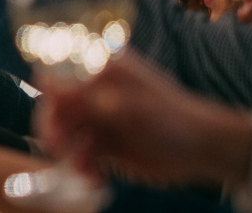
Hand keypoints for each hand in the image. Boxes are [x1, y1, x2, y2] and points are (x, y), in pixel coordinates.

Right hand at [39, 55, 251, 186]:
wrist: (206, 150)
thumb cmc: (174, 120)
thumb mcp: (130, 108)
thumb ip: (87, 96)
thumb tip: (45, 80)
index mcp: (102, 72)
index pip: (59, 78)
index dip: (50, 100)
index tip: (52, 123)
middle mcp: (96, 93)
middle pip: (58, 108)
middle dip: (55, 131)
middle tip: (58, 151)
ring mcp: (100, 119)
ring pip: (67, 135)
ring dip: (70, 155)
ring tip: (86, 173)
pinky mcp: (105, 144)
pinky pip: (81, 155)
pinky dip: (84, 168)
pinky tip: (97, 180)